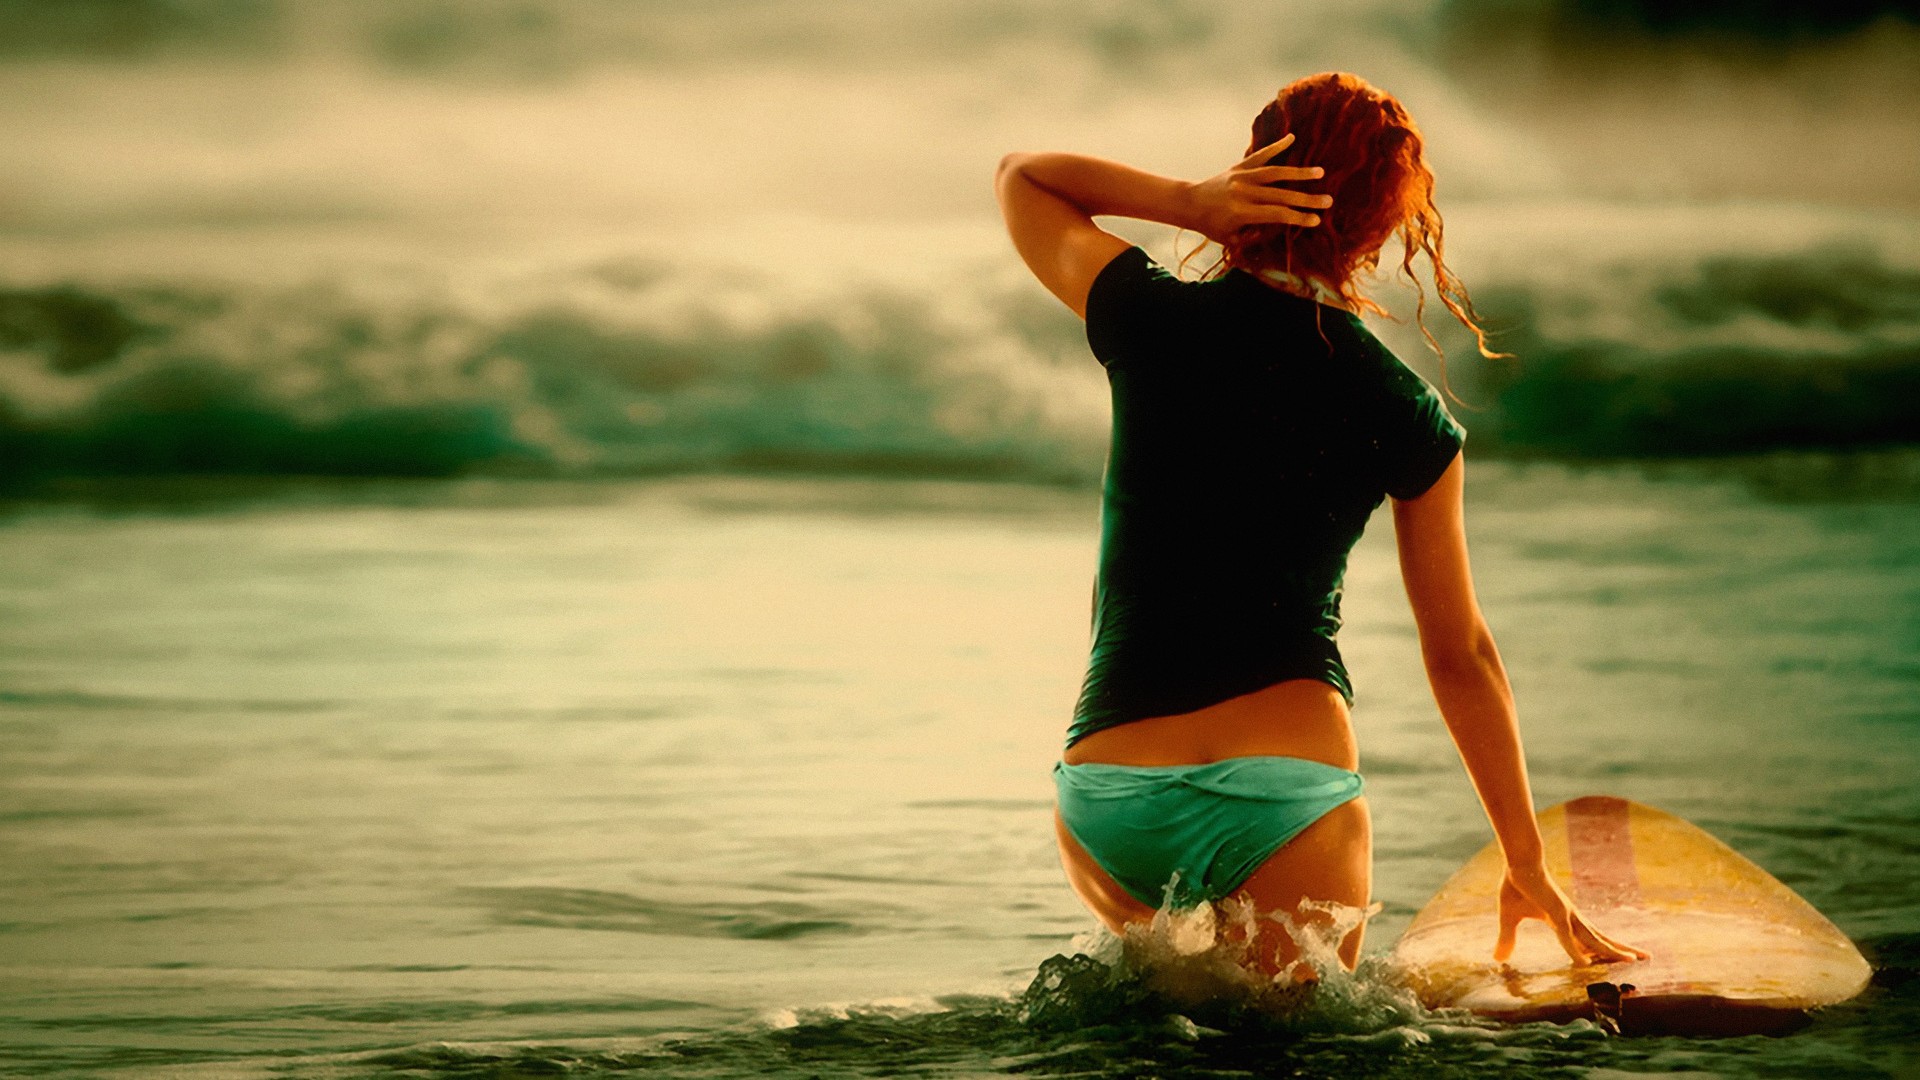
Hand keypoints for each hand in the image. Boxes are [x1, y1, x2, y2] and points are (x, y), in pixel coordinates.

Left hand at [1184, 133, 1330, 245]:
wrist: (1189, 203)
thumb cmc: (1212, 226)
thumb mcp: (1231, 238)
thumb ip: (1254, 234)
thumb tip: (1281, 227)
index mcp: (1241, 213)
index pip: (1277, 215)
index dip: (1298, 218)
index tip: (1317, 220)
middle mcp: (1243, 192)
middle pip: (1281, 195)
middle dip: (1307, 199)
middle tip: (1329, 201)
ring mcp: (1241, 177)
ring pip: (1275, 173)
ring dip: (1299, 172)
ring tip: (1320, 172)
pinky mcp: (1239, 167)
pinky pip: (1260, 156)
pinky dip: (1276, 146)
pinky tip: (1291, 137)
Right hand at [1495, 859, 1648, 966]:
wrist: (1518, 863)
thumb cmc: (1515, 886)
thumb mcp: (1509, 918)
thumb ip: (1507, 939)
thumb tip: (1498, 959)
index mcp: (1562, 920)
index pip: (1586, 939)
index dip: (1599, 951)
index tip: (1612, 961)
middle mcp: (1571, 919)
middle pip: (1601, 939)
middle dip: (1621, 950)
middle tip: (1645, 957)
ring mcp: (1567, 916)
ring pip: (1594, 940)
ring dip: (1614, 951)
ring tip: (1636, 960)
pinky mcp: (1557, 914)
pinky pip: (1567, 938)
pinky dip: (1576, 952)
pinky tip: (1585, 963)